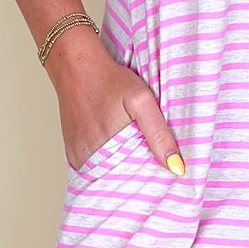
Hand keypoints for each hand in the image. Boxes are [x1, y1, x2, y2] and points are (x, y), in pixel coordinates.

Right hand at [44, 26, 186, 175]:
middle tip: (151, 162)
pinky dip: (106, 163)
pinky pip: (93, 167)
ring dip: (120, 169)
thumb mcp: (142, 101)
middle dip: (135, 176)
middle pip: (119, 180)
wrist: (76, 66)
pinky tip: (116, 149)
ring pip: (106, 175)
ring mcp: (78, 157)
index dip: (149, 179)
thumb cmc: (109, 80)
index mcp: (107, 150)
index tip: (163, 177)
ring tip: (134, 153)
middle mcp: (88, 158)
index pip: (134, 182)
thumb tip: (176, 167)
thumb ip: (159, 135)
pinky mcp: (72, 153)